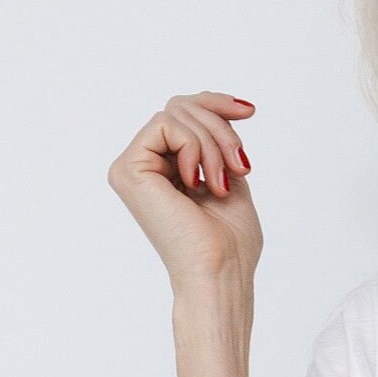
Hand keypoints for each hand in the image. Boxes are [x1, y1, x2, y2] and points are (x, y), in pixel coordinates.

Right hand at [108, 93, 260, 292]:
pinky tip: (197, 183)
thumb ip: (215, 140)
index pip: (184, 112)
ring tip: (220, 185)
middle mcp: (144, 165)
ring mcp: (132, 167)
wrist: (220, 273)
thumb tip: (218, 104)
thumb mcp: (229, 174)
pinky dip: (193, 148)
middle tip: (240, 168)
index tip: (249, 111)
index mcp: (165, 168)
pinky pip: (166, 124)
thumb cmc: (230, 243)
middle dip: (220, 130)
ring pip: (176, 113)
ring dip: (213, 145)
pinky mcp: (128, 169)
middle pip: (181, 107)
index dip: (216, 104)